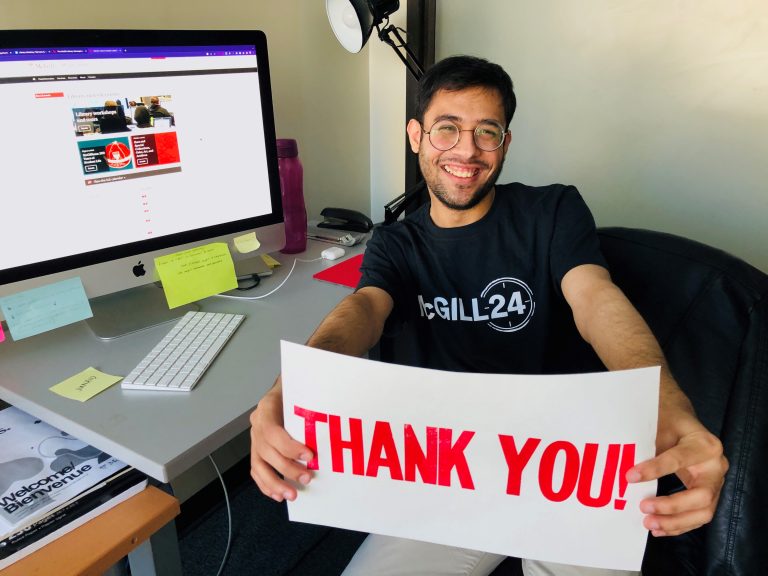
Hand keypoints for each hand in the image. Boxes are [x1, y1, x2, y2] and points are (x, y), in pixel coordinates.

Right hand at [249, 378, 313, 501]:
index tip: (309, 456)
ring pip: (259, 465)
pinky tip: (278, 495)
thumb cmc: (295, 388)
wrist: (284, 388)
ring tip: (292, 494)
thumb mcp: (300, 387)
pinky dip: (267, 485)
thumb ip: (310, 399)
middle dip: (287, 468)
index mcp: (267, 407)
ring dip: (275, 483)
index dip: (290, 447)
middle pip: (267, 451)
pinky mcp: (256, 450)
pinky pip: (257, 471)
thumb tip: (333, 413)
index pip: (273, 432)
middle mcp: (257, 424)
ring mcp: (255, 438)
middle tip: (308, 477)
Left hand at [628, 415, 727, 536]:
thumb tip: (626, 468)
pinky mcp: (708, 494)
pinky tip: (659, 528)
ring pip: (703, 512)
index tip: (630, 476)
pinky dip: (678, 525)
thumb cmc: (668, 419)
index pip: (678, 460)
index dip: (655, 470)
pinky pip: (697, 516)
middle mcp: (716, 466)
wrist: (680, 419)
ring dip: (675, 522)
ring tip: (649, 523)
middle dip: (672, 506)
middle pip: (702, 496)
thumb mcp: (658, 423)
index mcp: (705, 445)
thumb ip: (648, 444)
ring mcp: (715, 482)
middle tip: (643, 507)